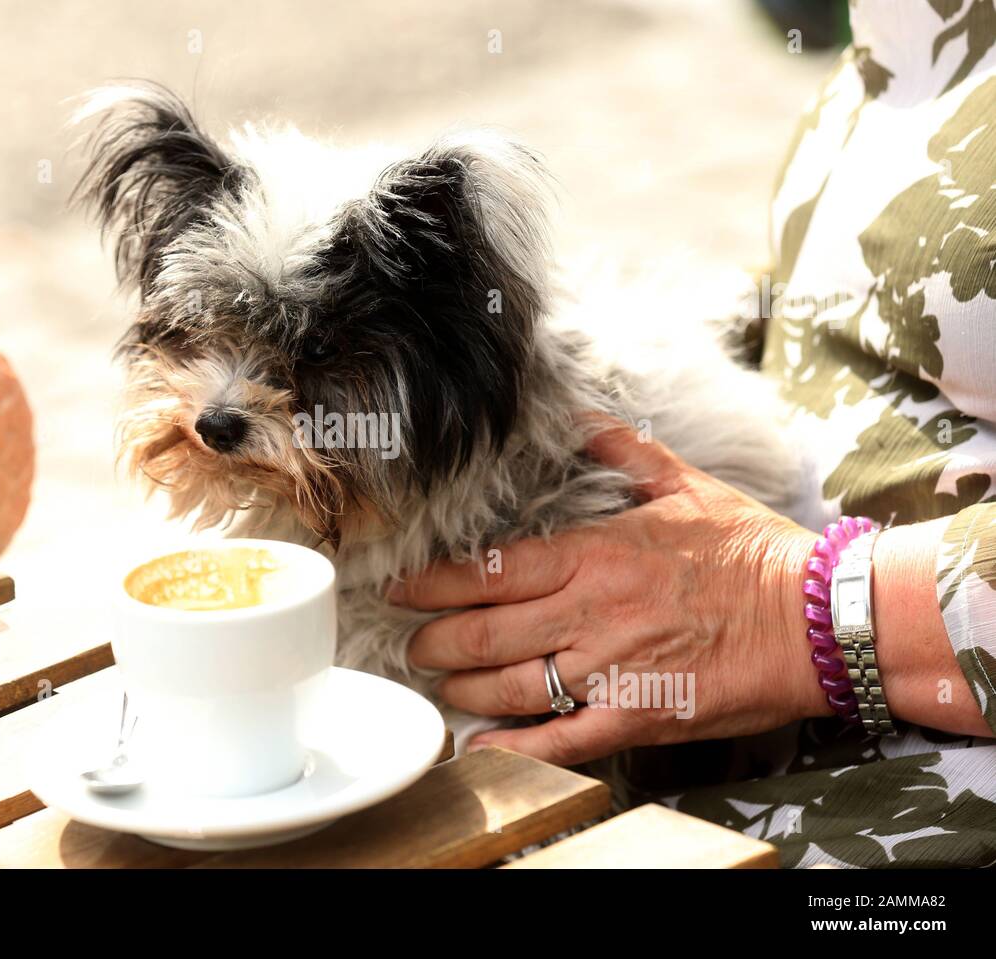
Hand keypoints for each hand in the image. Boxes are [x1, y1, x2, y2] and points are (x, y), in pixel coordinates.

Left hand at [395, 420, 825, 763]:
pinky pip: (560, 739)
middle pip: (483, 633)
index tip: (402, 589)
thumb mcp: (682, 483)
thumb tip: (578, 416)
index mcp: (594, 553)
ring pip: (509, 686)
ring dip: (461, 688)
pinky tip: (479, 746)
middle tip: (411, 644)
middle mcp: (590, 611)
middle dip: (433, 642)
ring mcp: (611, 668)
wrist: (816, 617)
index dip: (433, 584)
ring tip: (441, 684)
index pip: (489, 570)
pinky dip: (513, 747)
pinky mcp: (637, 716)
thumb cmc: (749, 550)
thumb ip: (620, 450)